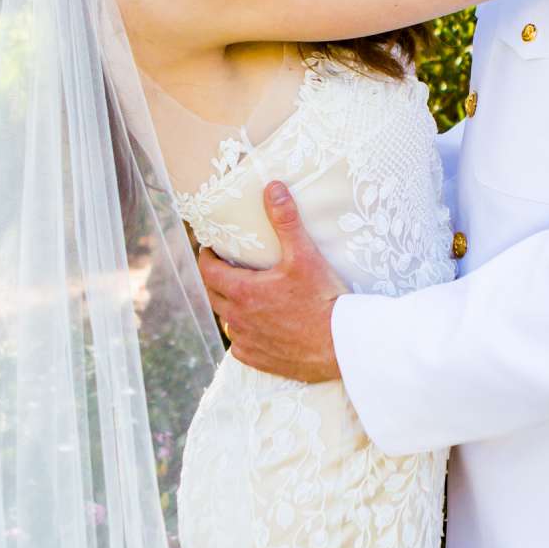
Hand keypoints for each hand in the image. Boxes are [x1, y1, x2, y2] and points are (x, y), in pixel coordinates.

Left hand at [197, 183, 347, 381]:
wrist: (341, 345)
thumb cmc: (322, 300)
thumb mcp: (304, 255)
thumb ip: (285, 221)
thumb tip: (272, 188)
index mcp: (242, 292)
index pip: (208, 272)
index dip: (207, 257)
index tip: (212, 249)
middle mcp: (238, 319)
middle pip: (213, 295)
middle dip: (217, 280)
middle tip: (228, 268)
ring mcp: (247, 341)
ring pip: (228, 321)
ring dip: (231, 308)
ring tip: (245, 296)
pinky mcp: (259, 360)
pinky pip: (240, 346)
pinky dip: (245, 335)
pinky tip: (257, 328)